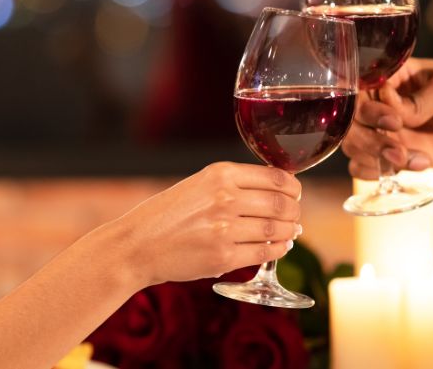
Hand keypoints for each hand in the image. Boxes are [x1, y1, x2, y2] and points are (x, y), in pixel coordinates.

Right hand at [104, 162, 302, 286]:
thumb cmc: (170, 215)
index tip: (295, 194)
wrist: (137, 245)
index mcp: (220, 174)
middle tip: (295, 217)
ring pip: (276, 229)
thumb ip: (236, 185)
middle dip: (294, 212)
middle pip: (280, 204)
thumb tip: (280, 194)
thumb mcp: (200, 185)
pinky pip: (264, 252)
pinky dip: (278, 250)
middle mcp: (224, 198)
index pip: (276, 177)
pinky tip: (279, 247)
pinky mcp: (223, 256)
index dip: (293, 188)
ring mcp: (224, 228)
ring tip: (291, 233)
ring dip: (290, 232)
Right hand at [342, 58, 432, 215]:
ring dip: (376, 157)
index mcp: (390, 76)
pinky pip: (360, 166)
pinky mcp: (385, 154)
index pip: (359, 87)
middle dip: (370, 139)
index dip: (367, 107)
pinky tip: (407, 166)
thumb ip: (425, 97)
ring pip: (353, 144)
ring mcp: (379, 129)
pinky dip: (376, 172)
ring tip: (410, 160)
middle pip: (350, 120)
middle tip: (398, 149)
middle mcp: (378, 102)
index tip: (393, 120)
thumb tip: (393, 107)